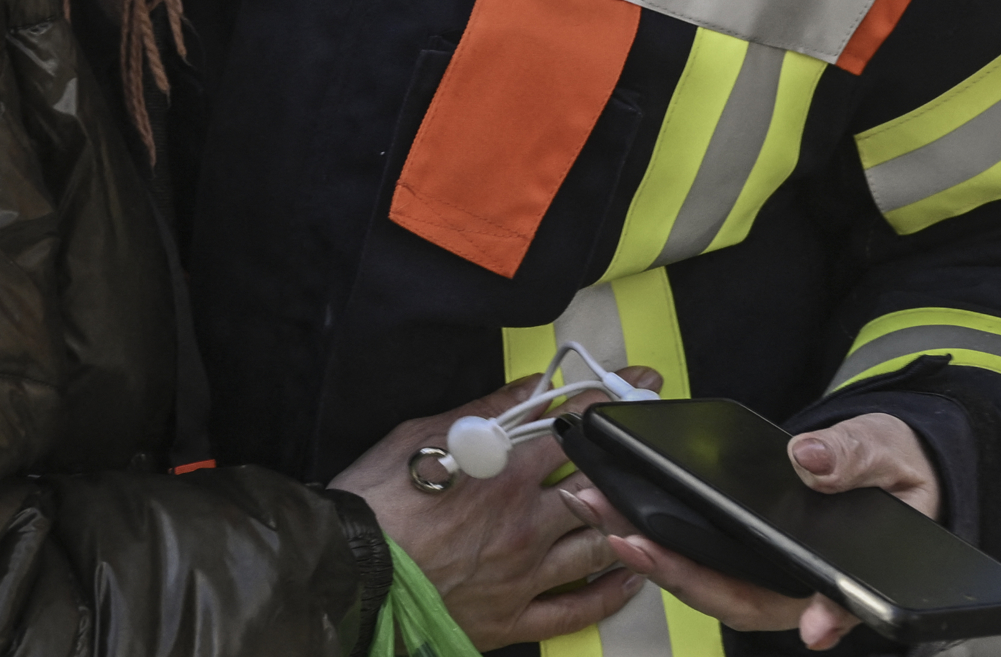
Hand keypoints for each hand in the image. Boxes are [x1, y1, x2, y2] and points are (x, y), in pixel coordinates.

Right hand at [331, 373, 657, 649]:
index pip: (574, 428)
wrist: (347, 571)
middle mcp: (524, 524)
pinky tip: (629, 577)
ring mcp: (523, 574)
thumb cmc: (374, 502)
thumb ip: (485, 411)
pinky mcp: (512, 617)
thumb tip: (527, 387)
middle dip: (631, 456)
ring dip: (629, 523)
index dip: (610, 401)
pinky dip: (609, 595)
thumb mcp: (422, 436)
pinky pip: (575, 611)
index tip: (638, 383)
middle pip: (598, 485)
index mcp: (505, 473)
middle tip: (653, 438)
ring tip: (649, 506)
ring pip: (598, 547)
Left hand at [564, 412, 940, 652]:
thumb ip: (854, 457)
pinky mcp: (744, 556)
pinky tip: (626, 515)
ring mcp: (768, 575)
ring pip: (713, 583)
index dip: (814, 614)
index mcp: (847, 573)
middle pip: (742, 598)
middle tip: (631, 540)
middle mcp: (800, 587)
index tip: (812, 626)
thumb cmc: (895, 474)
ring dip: (658, 557)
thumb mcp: (887, 452)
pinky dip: (662, 540)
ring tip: (609, 519)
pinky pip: (703, 559)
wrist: (886, 470)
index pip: (827, 602)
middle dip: (682, 573)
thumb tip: (811, 459)